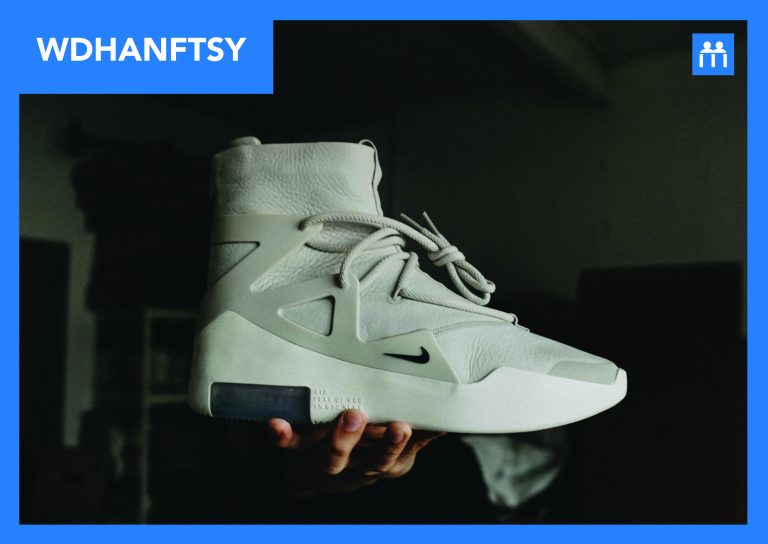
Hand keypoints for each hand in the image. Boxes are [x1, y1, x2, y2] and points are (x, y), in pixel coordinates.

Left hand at [268, 410, 444, 497]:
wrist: (312, 474)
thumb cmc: (360, 451)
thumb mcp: (394, 451)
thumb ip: (418, 436)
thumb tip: (447, 419)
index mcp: (381, 462)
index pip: (396, 458)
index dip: (403, 446)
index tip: (409, 427)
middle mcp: (356, 466)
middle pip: (372, 461)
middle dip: (383, 445)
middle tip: (393, 425)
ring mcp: (327, 461)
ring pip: (335, 457)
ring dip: (342, 439)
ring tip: (351, 417)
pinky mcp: (298, 452)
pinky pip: (290, 445)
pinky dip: (283, 436)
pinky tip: (277, 425)